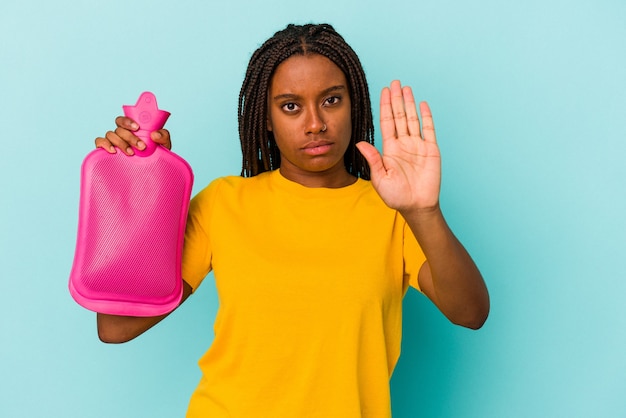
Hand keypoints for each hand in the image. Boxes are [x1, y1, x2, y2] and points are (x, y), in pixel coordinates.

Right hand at [94, 116, 171, 154]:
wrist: (152, 171)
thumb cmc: (156, 155)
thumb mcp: (164, 145)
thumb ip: (163, 136)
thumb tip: (155, 134)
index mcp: (132, 129)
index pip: (124, 120)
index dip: (128, 121)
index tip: (137, 127)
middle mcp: (121, 134)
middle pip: (119, 129)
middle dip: (130, 137)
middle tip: (141, 146)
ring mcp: (113, 142)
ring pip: (110, 134)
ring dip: (121, 143)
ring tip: (132, 153)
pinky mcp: (106, 150)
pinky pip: (100, 142)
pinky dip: (105, 144)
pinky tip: (114, 151)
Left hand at [356, 80, 440, 212]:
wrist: (416, 206)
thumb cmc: (396, 196)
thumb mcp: (380, 178)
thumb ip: (373, 160)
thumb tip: (360, 143)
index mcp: (389, 149)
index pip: (387, 123)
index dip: (385, 107)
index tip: (383, 92)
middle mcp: (403, 144)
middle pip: (399, 116)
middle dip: (396, 99)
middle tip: (394, 82)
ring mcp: (417, 146)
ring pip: (412, 119)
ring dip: (409, 104)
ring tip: (406, 88)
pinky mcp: (431, 150)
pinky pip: (429, 130)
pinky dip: (426, 116)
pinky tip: (422, 104)